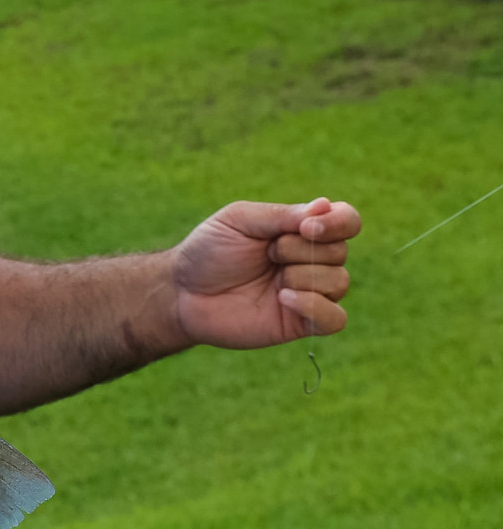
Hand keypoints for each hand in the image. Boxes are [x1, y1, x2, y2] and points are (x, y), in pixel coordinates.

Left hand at [169, 197, 359, 350]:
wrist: (182, 292)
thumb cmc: (208, 251)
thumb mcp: (239, 220)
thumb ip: (282, 215)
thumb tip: (325, 206)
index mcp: (300, 230)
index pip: (346, 220)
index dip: (338, 223)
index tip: (307, 227)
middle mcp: (310, 260)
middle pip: (340, 251)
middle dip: (301, 249)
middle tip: (267, 253)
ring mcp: (308, 292)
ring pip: (340, 282)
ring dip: (303, 276)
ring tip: (271, 280)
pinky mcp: (301, 323)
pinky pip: (336, 319)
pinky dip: (316, 307)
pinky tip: (282, 299)